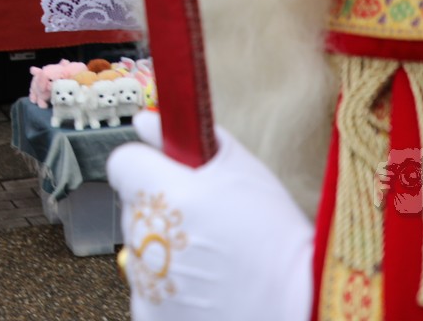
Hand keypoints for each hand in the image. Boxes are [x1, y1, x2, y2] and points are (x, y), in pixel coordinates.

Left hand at [107, 111, 313, 320]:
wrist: (299, 307)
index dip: (147, 163)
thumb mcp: (242, 170)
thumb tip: (147, 121)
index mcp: (163, 193)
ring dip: (165, 251)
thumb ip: (189, 138)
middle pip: (135, 208)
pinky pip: (148, 291)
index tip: (166, 172)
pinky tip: (205, 288)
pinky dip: (169, 290)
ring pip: (141, 250)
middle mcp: (146, 238)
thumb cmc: (276, 239)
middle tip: (204, 221)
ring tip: (212, 260)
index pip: (122, 163)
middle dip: (162, 209)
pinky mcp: (150, 315)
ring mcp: (146, 282)